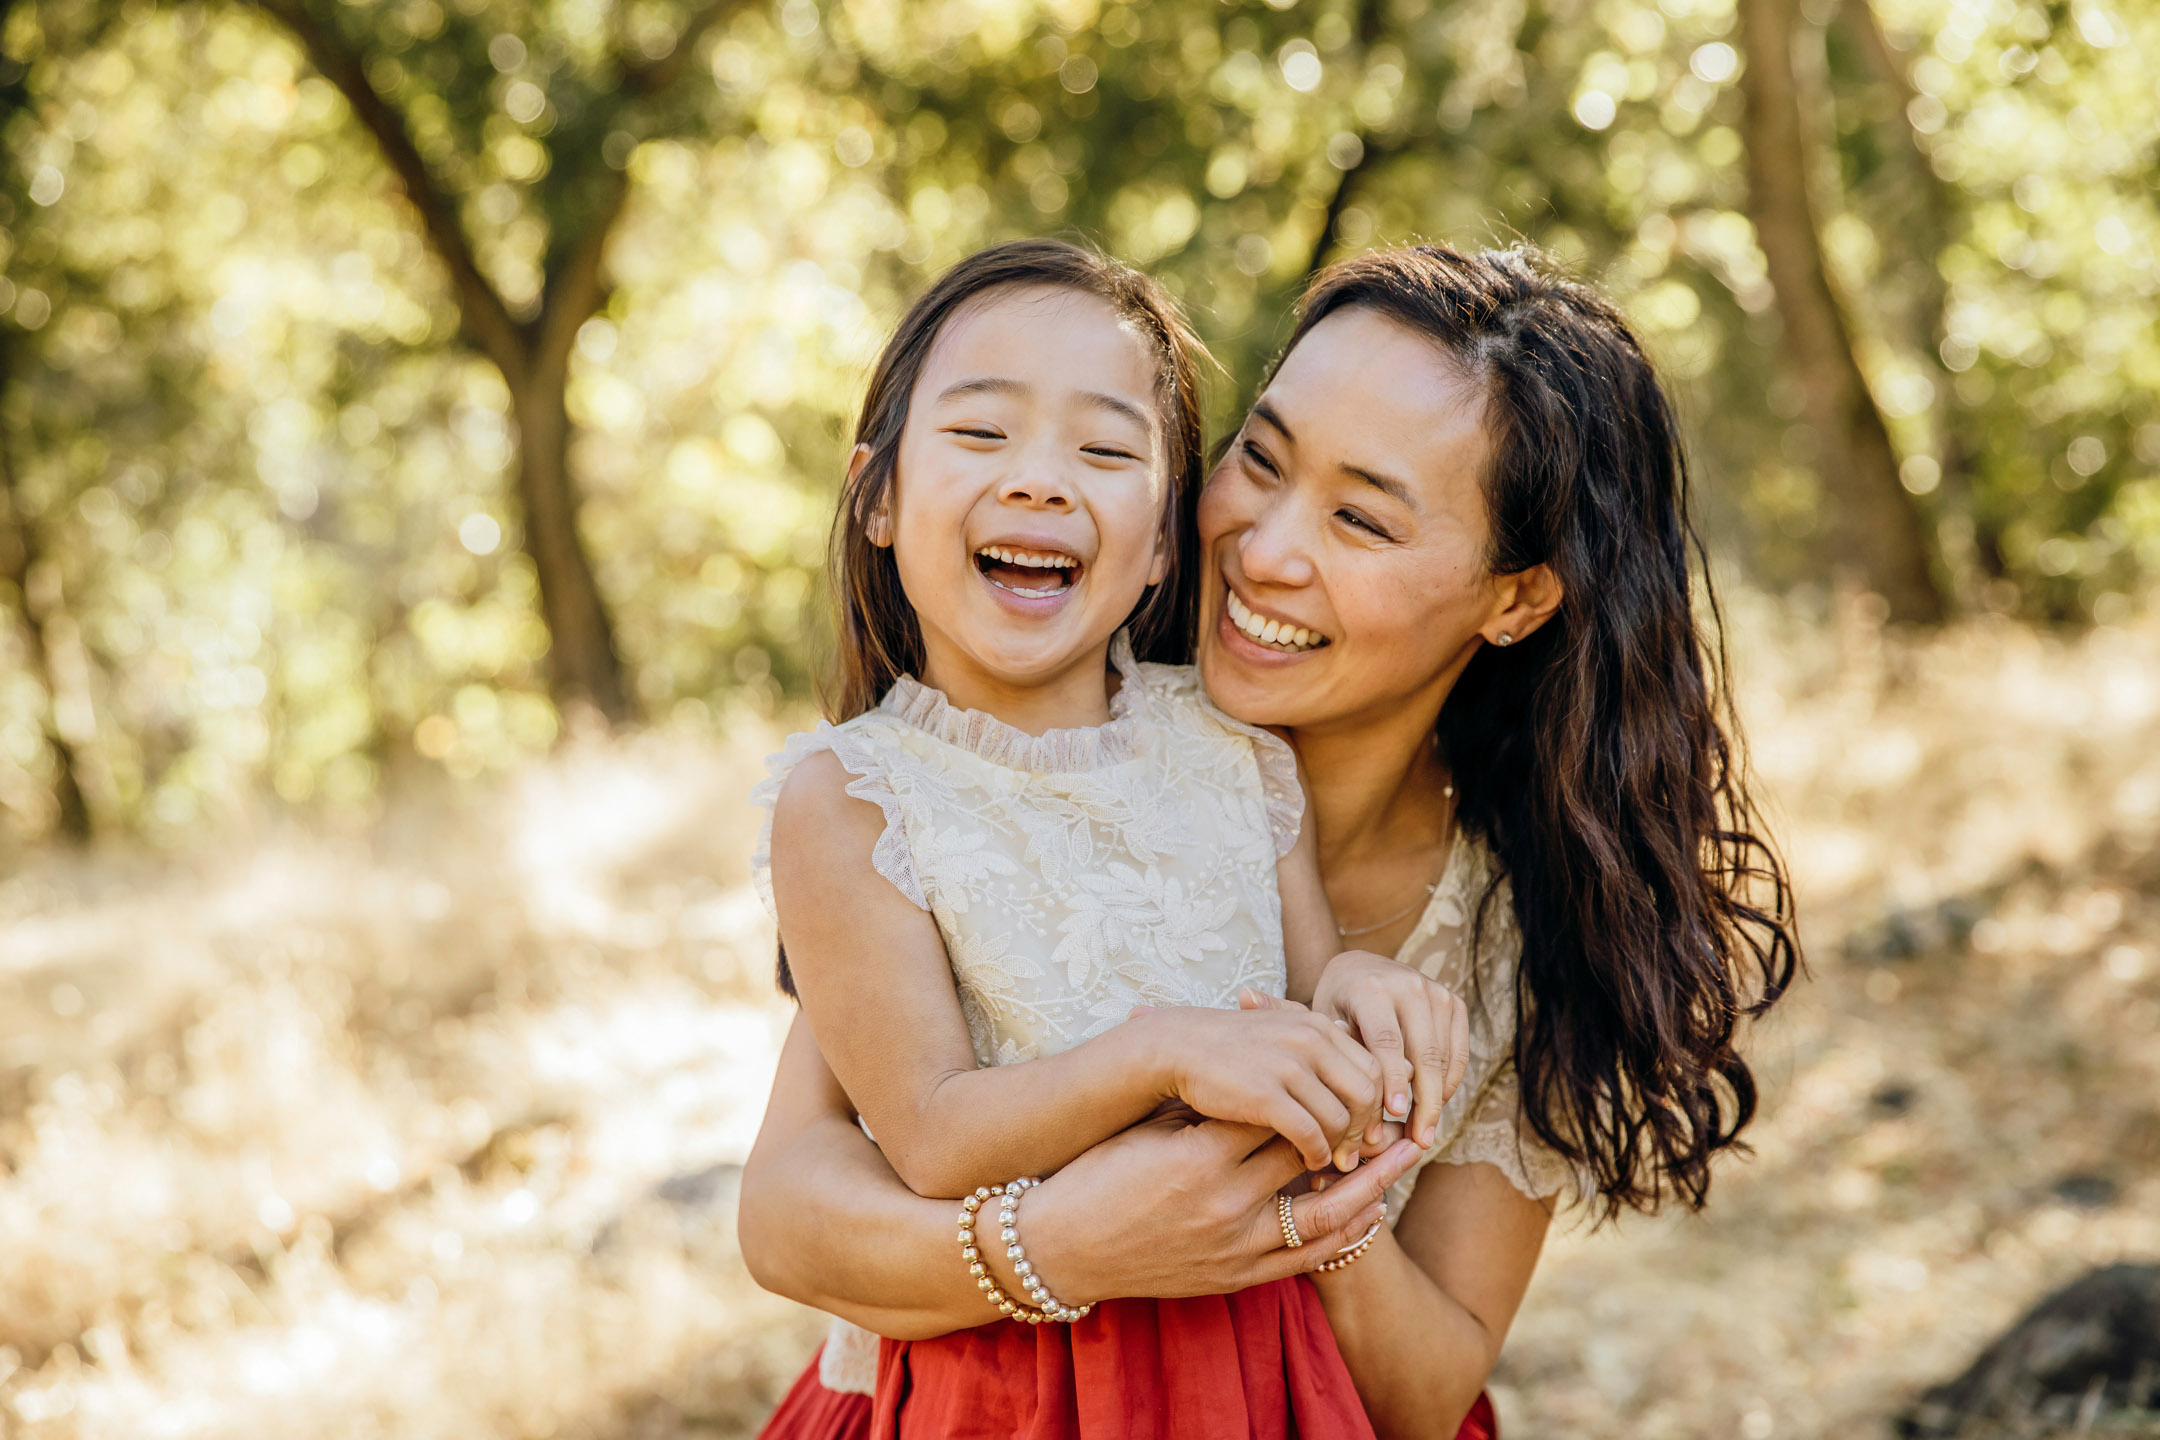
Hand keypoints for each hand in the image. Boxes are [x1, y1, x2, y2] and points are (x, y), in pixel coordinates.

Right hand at [1017, 1109, 1422, 1304]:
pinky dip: (1342, 1228)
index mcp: (1199, 1155)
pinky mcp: (1232, 1277)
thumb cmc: (1097, 1175)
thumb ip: (1208, 1107)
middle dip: (1354, 1129)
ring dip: (1369, 1183)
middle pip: (1311, 1156)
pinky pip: (1306, 1253)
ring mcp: (1231, 1245)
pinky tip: (1363, 1207)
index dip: (1320, 1090)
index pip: (1282, 1113)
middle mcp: (1222, 1202)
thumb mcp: (1152, 1129)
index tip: (1346, 1070)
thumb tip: (1260, 1071)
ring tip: (1402, 1155)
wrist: (1058, 1246)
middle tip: (1389, 1104)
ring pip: (1324, 1212)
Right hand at [1136, 1006, 1383, 1171]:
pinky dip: (1316, 1152)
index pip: (1373, 1069)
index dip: (1376, 1106)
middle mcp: (1310, 1039)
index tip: (1366, 1131)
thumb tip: (1362, 1077)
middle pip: (1365, 1094)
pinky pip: (1310, 1131)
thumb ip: (1320, 1049)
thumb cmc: (1231, 1048)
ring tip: (1328, 1161)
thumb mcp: (1281, 1033)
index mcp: (1317, 1025)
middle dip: (1365, 1130)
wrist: (1176, 1047)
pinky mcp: (1265, 1093)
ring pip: (1340, 1117)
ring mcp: (1288, 1065)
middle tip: (1353, 1154)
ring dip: (1339, 1146)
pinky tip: (1308, 1161)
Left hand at [1307, 951, 1468, 1149]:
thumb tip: (1363, 1113)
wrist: (1360, 967)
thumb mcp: (1328, 1025)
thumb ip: (1346, 1058)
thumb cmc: (1338, 1005)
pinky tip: (1434, 1105)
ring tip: (1425, 1131)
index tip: (1397, 1115)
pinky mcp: (1454, 1003)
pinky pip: (1459, 1052)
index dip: (1395, 1081)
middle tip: (1420, 1139)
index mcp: (1371, 988)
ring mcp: (1436, 993)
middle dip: (1425, 1102)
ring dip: (1437, 1098)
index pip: (1387, 1042)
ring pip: (1445, 1057)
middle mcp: (1408, 986)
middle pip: (1425, 1053)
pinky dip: (1449, 1082)